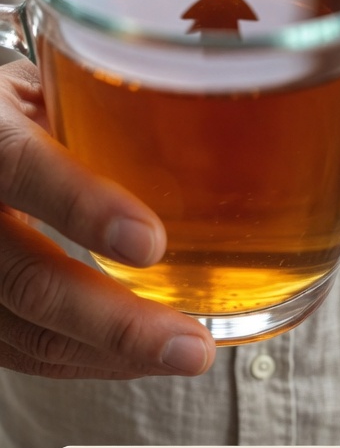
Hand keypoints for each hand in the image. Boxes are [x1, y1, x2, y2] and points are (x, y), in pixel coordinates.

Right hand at [0, 61, 214, 378]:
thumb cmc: (7, 115)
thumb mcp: (41, 87)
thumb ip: (102, 104)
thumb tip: (211, 119)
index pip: (21, 166)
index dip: (82, 206)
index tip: (150, 242)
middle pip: (25, 281)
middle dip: (116, 323)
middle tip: (190, 344)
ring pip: (28, 333)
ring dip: (113, 355)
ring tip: (184, 355)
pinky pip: (24, 353)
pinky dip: (89, 360)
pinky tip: (141, 356)